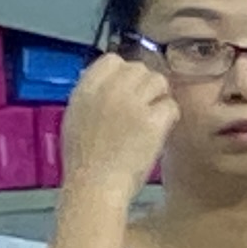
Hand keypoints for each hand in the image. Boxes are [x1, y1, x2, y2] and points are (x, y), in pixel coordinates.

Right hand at [57, 51, 179, 204]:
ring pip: (158, 82)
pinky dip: (170, 118)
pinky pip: (170, 106)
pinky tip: (162, 130)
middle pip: (139, 69)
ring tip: (155, 117)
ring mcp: (131, 104)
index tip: (129, 90)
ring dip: (160, 97)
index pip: (113, 60)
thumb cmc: (84, 161)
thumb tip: (109, 85)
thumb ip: (92, 97)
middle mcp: (109, 91)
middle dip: (146, 86)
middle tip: (147, 106)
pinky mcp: (151, 122)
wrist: (94, 187)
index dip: (125, 73)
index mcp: (86, 89)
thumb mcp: (76, 119)